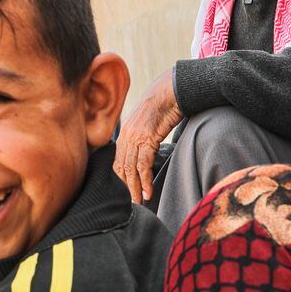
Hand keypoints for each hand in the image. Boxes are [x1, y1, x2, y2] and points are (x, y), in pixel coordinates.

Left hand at [114, 68, 181, 202]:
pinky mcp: (147, 138)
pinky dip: (145, 181)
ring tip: (140, 200)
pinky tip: (148, 191)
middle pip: (121, 167)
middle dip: (126, 186)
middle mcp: (126, 135)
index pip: (119, 160)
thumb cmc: (164, 104)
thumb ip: (144, 135)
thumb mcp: (149, 121)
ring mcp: (135, 136)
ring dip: (135, 188)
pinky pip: (143, 165)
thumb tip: (147, 148)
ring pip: (130, 169)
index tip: (129, 190)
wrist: (172, 90)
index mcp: (125, 131)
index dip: (122, 177)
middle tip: (132, 201)